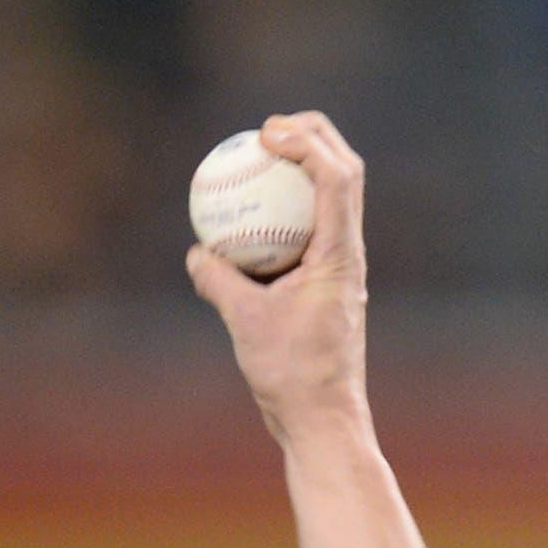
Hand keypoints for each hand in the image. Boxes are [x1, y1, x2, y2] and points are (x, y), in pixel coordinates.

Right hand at [186, 112, 368, 439]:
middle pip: (346, 171)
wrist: (324, 418)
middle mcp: (350, 252)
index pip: (337, 178)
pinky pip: (310, 225)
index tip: (265, 133)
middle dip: (314, 135)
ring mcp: (343, 265)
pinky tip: (248, 209)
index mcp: (341, 255)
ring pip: (334, 195)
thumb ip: (219, 280)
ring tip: (260, 153)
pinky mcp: (329, 280)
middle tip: (266, 129)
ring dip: (306, 163)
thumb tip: (198, 251)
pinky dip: (285, 205)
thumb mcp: (246, 323)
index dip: (306, 142)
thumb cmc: (292, 376)